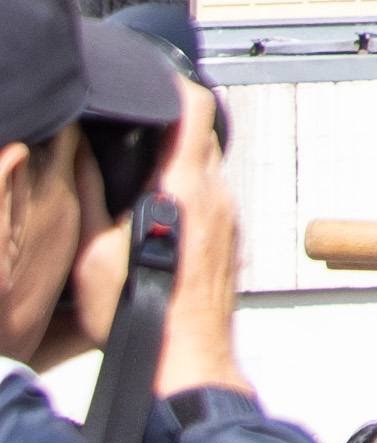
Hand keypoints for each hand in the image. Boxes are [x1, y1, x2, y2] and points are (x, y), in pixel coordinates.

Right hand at [58, 87, 239, 392]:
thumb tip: (79, 154)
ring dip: (180, 163)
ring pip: (209, 168)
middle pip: (202, 135)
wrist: (185, 361)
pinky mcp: (232, 238)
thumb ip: (87, 197)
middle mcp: (216, 195)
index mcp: (185, 186)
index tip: (154, 81)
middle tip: (137, 130)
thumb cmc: (140, 315)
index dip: (175, 85)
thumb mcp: (93, 255)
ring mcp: (229, 217)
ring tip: (143, 174)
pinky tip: (159, 215)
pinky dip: (190, 193)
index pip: (195, 107)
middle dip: (171, 127)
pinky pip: (213, 198)